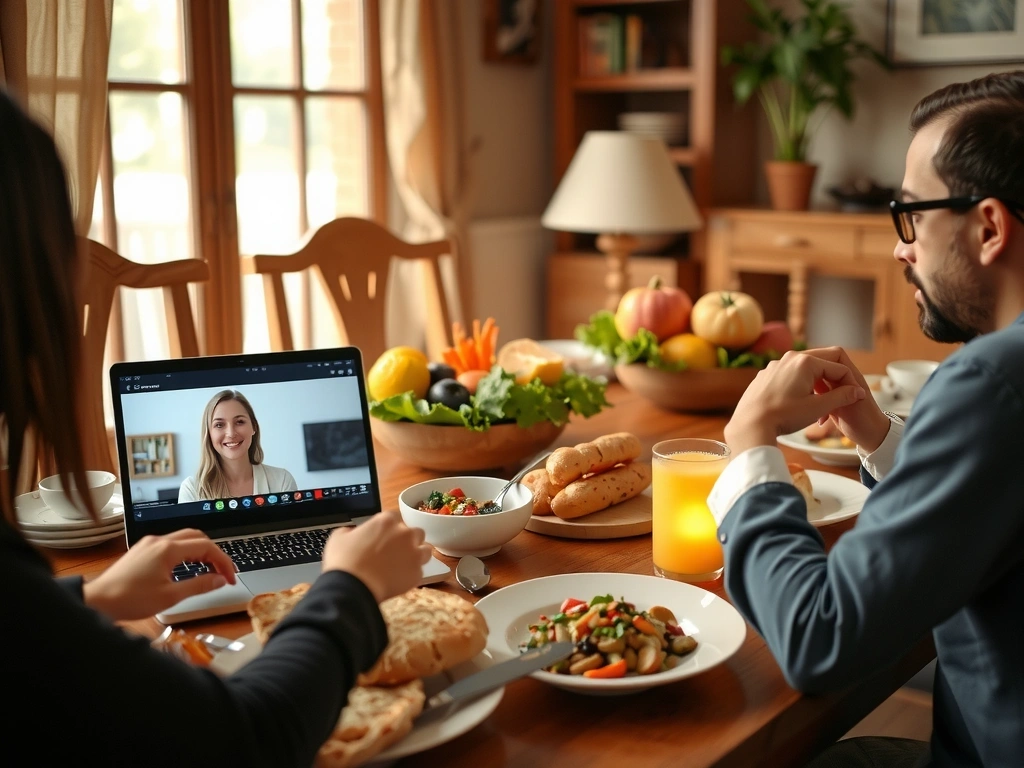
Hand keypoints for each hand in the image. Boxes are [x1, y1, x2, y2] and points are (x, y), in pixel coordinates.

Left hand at [82, 529, 236, 620]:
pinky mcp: (142, 550)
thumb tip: (219, 580)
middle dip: (214, 553)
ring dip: (200, 552)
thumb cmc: (129, 599)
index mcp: (168, 549)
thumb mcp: (170, 596)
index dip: (223, 561)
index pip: (207, 547)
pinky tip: (186, 568)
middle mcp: (159, 540)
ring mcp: (149, 543)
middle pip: (197, 537)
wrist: (97, 600)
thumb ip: (199, 585)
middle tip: (223, 572)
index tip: (230, 577)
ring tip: (208, 571)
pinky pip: (171, 545)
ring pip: (184, 539)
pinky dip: (185, 553)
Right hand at [321, 510, 431, 602]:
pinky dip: (411, 574)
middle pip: (415, 532)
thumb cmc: (344, 560)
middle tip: (395, 551)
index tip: (384, 536)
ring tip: (404, 564)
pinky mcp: (417, 574)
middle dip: (408, 540)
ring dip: (417, 554)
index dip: (390, 527)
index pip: (395, 517)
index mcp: (387, 521)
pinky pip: (419, 571)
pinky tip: (400, 579)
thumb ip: (351, 531)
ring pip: (425, 550)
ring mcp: (414, 554)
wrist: (352, 587)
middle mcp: (405, 534)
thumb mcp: (339, 537)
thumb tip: (354, 534)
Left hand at [724, 349, 867, 455]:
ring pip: (806, 367)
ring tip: (822, 401)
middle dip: (835, 378)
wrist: (750, 424)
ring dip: (818, 381)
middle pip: (823, 360)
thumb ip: (841, 397)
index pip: (838, 368)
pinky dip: (801, 383)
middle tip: (843, 395)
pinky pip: (790, 373)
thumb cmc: (784, 416)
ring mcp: (776, 364)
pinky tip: (800, 401)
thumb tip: (858, 392)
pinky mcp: (766, 374)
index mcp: (806, 362)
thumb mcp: (818, 408)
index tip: (856, 398)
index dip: (850, 383)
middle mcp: (790, 357)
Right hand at [803, 347, 892, 452]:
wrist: (870, 438)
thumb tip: (826, 374)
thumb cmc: (866, 421)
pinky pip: (818, 395)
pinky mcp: (831, 401)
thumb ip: (841, 389)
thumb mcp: (852, 403)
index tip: (813, 371)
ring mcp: (836, 391)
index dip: (824, 359)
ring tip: (808, 401)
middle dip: (813, 375)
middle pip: (824, 367)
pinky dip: (814, 403)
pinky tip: (816, 416)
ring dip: (812, 391)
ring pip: (818, 381)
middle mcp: (843, 381)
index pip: (835, 355)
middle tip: (803, 386)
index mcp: (851, 376)